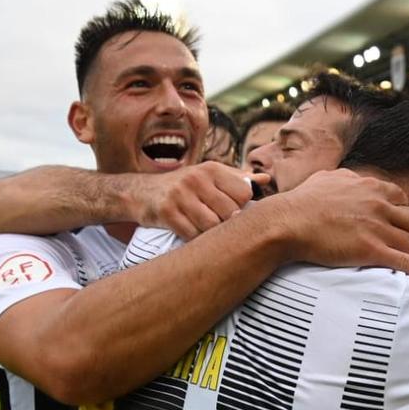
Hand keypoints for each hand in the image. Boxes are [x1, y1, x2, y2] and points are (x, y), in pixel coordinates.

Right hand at [131, 163, 272, 239]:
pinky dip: (195, 240)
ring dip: (212, 235)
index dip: (243, 207)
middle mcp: (196, 179)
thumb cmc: (184, 186)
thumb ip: (237, 179)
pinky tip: (193, 236)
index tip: (233, 212)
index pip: (244, 194)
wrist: (142, 192)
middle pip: (230, 212)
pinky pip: (192, 235)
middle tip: (220, 226)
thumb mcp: (209, 176)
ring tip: (207, 232)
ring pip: (212, 226)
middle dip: (228, 224)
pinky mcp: (166, 213)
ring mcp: (180, 196)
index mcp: (212, 169)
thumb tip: (266, 180)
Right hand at [259, 169, 408, 278]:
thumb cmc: (300, 203)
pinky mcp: (371, 248)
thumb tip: (343, 176)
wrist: (288, 221)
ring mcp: (377, 226)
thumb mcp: (324, 180)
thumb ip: (340, 179)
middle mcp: (378, 204)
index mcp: (367, 187)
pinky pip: (403, 259)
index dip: (407, 210)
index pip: (398, 196)